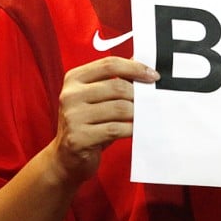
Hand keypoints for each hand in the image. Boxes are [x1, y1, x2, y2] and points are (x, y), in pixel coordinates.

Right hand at [53, 57, 158, 186]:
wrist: (66, 158)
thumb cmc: (87, 124)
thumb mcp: (96, 97)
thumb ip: (114, 79)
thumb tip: (139, 62)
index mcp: (74, 78)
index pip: (109, 64)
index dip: (135, 68)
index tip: (153, 76)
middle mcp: (70, 95)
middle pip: (117, 87)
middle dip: (138, 95)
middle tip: (149, 102)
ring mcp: (73, 117)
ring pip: (119, 108)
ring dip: (136, 113)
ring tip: (142, 116)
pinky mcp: (79, 138)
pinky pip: (115, 129)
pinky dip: (131, 129)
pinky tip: (135, 129)